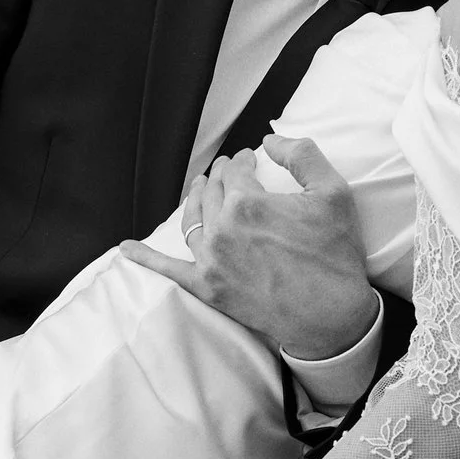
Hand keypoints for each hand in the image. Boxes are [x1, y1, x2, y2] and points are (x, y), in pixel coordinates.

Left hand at [123, 138, 375, 359]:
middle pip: (213, 192)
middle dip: (220, 176)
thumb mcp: (333, 193)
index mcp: (248, 203)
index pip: (235, 170)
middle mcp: (222, 230)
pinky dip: (145, 258)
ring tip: (199, 188)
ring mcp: (211, 261)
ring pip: (192, 220)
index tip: (251, 159)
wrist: (331, 317)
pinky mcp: (207, 288)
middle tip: (227, 170)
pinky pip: (168, 270)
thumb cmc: (335, 255)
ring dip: (194, 199)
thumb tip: (269, 141)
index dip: (243, 160)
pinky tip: (125, 248)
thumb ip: (301, 155)